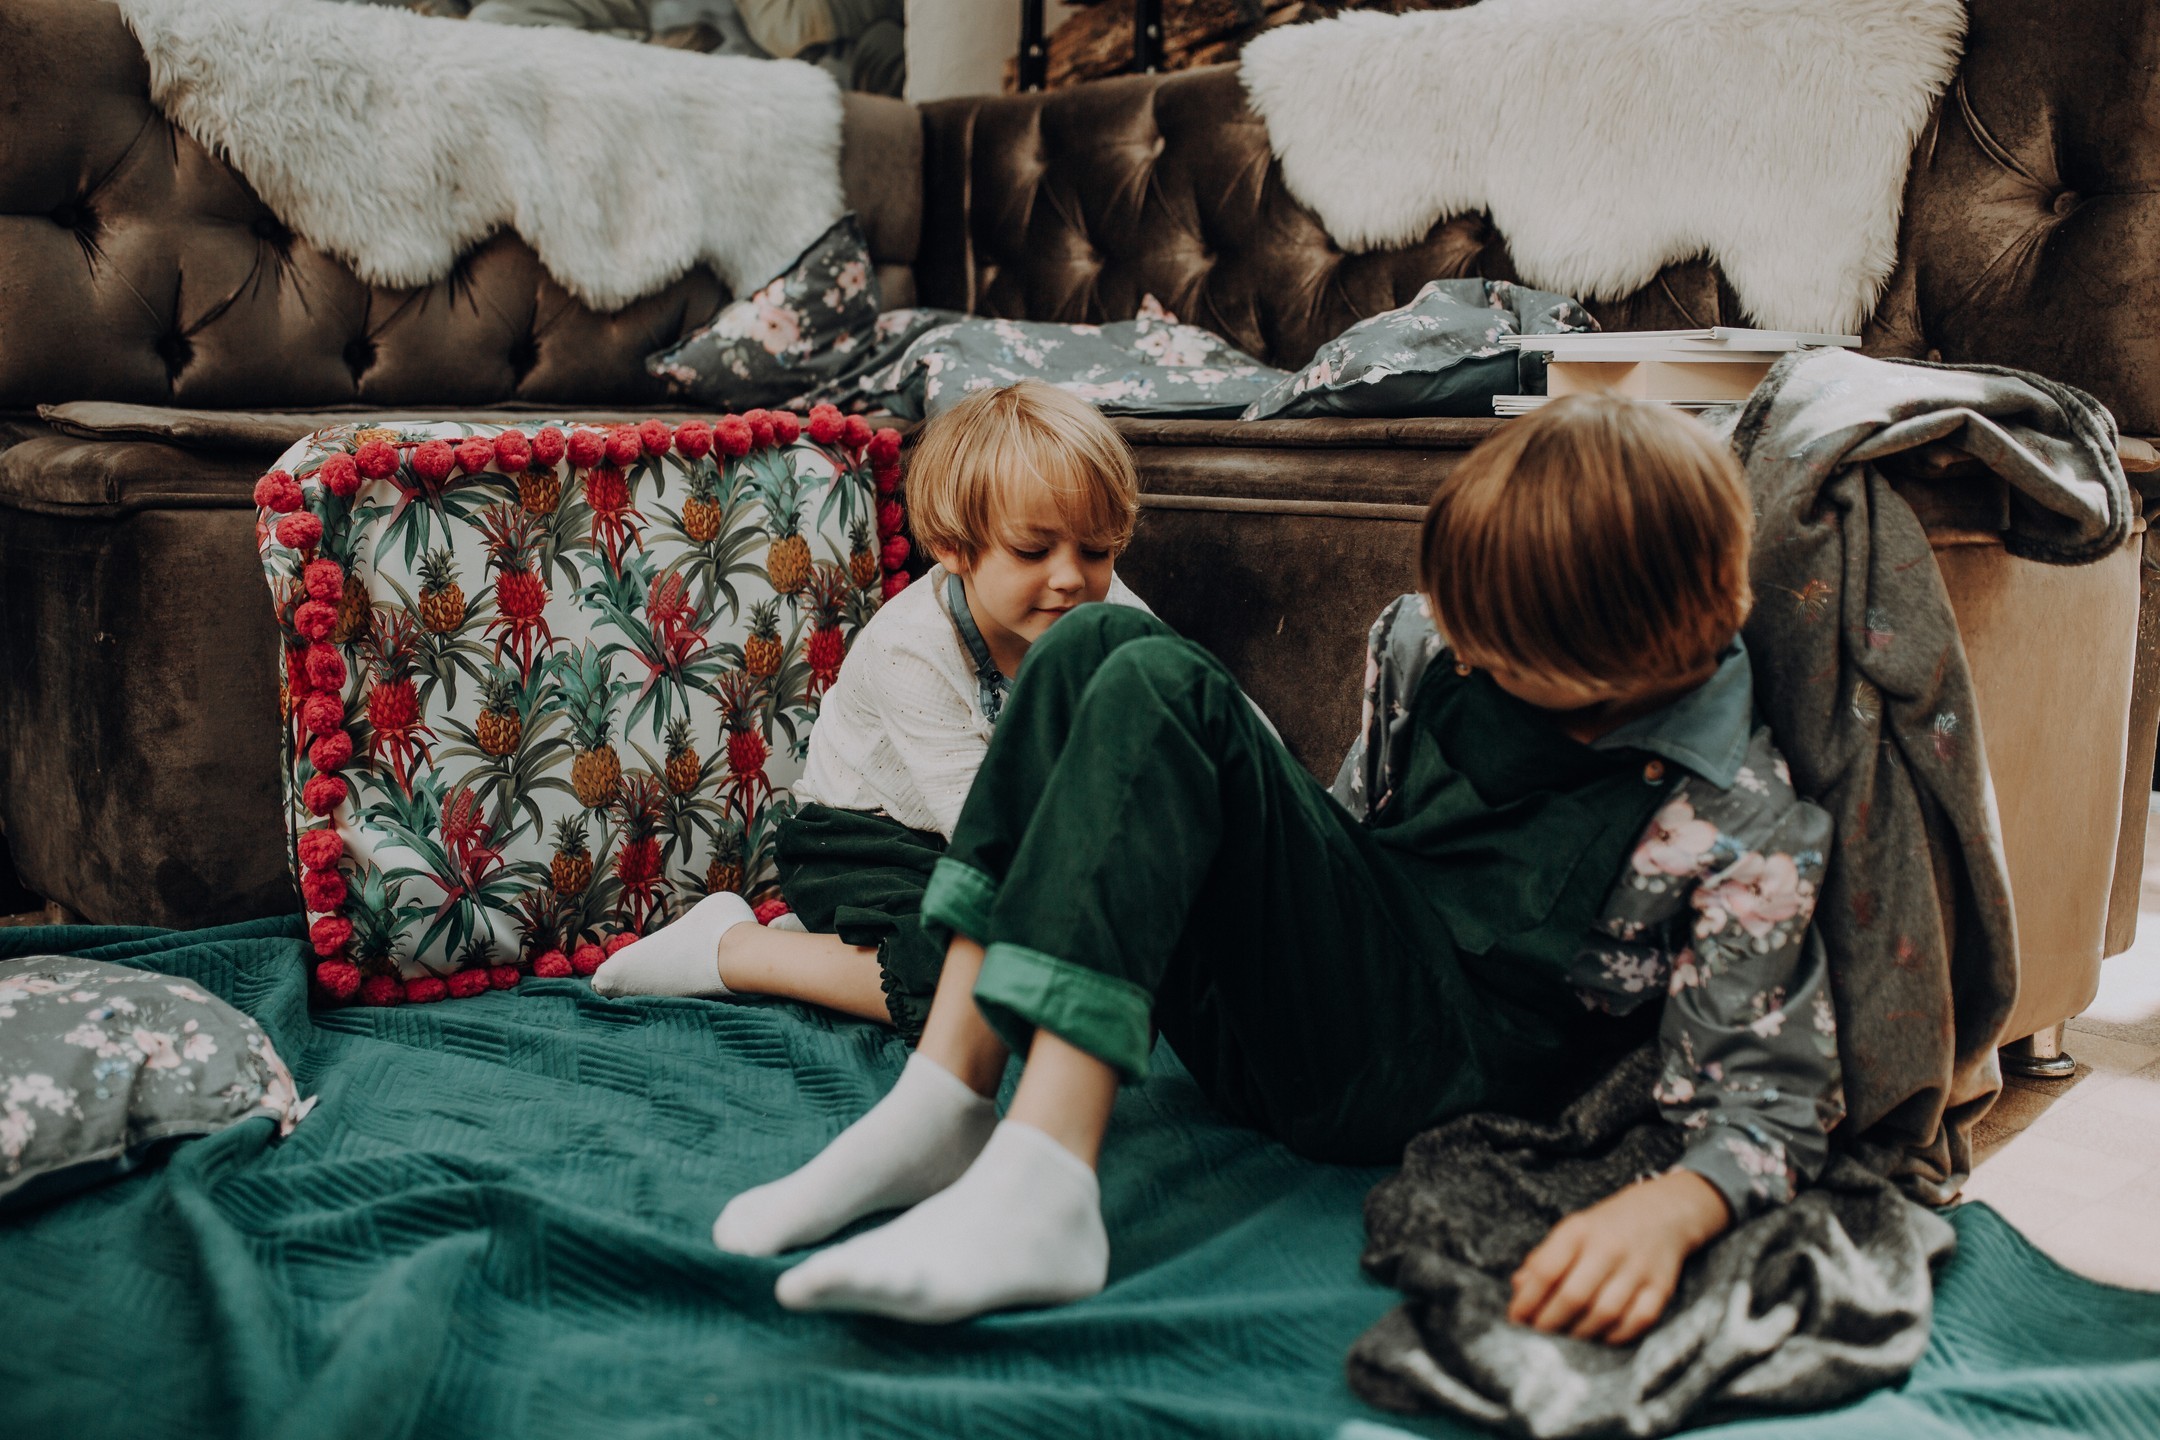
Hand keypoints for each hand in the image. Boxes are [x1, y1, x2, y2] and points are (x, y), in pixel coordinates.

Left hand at [1506, 1169, 1730, 1344]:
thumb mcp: (1570, 1231)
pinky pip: (1636, 1322)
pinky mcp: (1661, 1287)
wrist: (1662, 1212)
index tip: (1515, 1319)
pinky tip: (1598, 1337)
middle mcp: (1609, 1248)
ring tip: (1565, 1340)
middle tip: (1538, 1337)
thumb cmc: (1605, 1228)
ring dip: (1579, 1334)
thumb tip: (1519, 1289)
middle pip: (1574, 1296)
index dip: (1527, 1300)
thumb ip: (1543, 1259)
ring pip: (1604, 1314)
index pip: (1546, 1270)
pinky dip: (1614, 1336)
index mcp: (1579, 1230)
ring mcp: (1638, 1269)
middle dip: (1550, 1324)